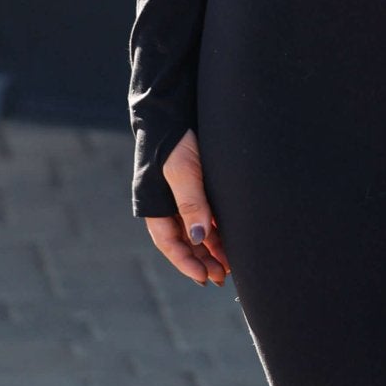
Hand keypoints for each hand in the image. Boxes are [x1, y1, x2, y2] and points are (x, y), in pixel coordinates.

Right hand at [143, 130, 231, 285]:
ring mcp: (182, 195)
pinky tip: (230, 243)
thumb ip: (191, 204)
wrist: (178, 108)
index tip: (203, 278)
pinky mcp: (198, 186)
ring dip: (210, 249)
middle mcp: (167, 203)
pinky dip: (216, 231)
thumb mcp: (183, 171)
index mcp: (154, 203)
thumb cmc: (176, 139)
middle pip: (184, 240)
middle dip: (201, 260)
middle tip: (220, 278)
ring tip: (228, 267)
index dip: (185, 262)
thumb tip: (200, 239)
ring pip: (196, 231)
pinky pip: (206, 216)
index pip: (169, 242)